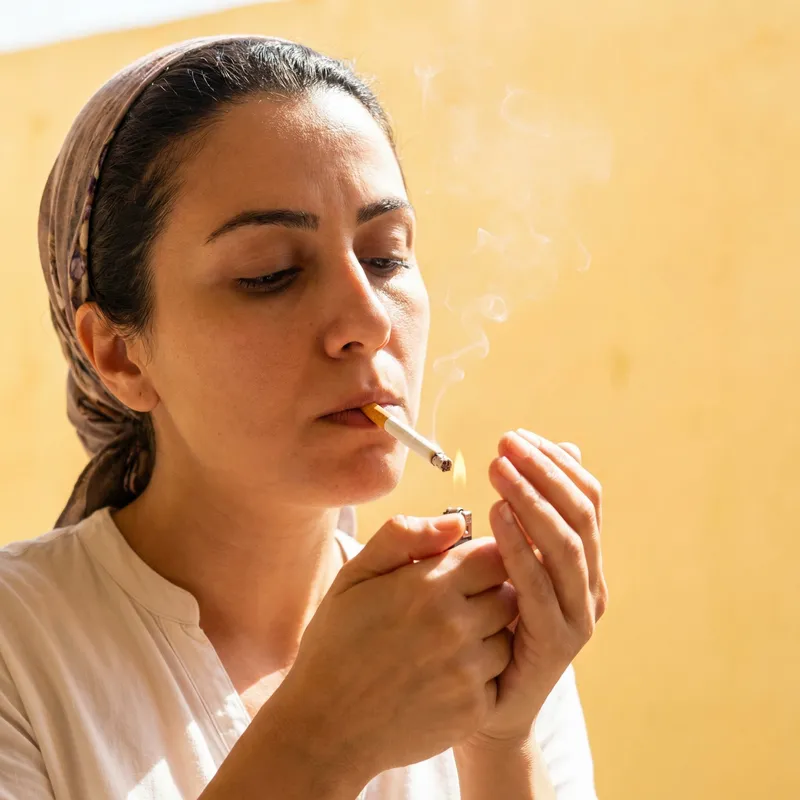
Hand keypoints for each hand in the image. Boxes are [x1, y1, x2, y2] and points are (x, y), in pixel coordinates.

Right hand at [278, 513, 516, 784]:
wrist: (325, 728)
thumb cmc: (336, 643)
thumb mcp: (355, 576)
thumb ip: (403, 536)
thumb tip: (456, 521)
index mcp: (428, 586)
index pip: (494, 555)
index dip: (481, 560)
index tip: (462, 571)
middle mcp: (455, 626)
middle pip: (508, 594)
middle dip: (488, 594)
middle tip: (451, 608)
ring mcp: (467, 670)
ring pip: (506, 636)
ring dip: (488, 635)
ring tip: (445, 644)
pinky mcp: (474, 709)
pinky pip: (499, 676)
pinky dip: (480, 674)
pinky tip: (443, 676)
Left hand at [466, 429, 607, 746]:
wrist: (490, 704)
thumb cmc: (493, 624)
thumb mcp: (511, 563)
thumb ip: (531, 516)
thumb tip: (560, 451)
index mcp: (586, 561)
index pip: (586, 498)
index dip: (555, 462)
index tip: (518, 436)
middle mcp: (590, 585)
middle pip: (581, 516)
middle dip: (544, 473)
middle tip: (505, 444)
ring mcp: (578, 616)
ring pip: (567, 546)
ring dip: (532, 501)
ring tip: (497, 470)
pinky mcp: (556, 643)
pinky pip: (540, 588)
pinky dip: (519, 548)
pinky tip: (495, 517)